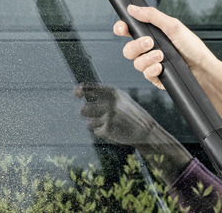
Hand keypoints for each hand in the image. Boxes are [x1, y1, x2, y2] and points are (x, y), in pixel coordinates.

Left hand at [74, 83, 192, 179]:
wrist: (145, 130)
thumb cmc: (129, 113)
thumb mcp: (120, 98)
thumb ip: (103, 94)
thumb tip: (80, 90)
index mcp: (112, 92)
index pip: (88, 88)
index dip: (79, 91)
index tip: (76, 95)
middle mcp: (110, 102)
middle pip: (84, 109)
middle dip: (86, 114)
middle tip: (94, 116)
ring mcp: (109, 115)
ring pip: (89, 122)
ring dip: (94, 124)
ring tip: (108, 123)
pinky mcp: (108, 128)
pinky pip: (96, 131)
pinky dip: (102, 132)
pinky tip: (114, 130)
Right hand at [115, 4, 221, 143]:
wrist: (203, 71)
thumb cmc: (193, 48)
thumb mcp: (173, 26)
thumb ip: (152, 16)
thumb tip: (133, 8)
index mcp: (153, 34)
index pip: (130, 30)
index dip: (122, 29)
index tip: (122, 28)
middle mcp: (150, 49)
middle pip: (128, 48)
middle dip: (136, 45)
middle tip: (149, 42)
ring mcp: (152, 64)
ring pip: (135, 62)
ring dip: (146, 58)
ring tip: (161, 56)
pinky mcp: (156, 77)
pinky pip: (145, 74)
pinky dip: (152, 70)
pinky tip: (161, 67)